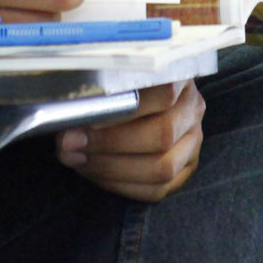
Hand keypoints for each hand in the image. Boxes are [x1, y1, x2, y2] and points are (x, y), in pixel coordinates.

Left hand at [56, 79, 203, 201]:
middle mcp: (192, 109)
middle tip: (70, 143)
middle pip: (162, 134)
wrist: (145, 99)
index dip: (124, 110)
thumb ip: (102, 85)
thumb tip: (71, 110)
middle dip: (110, 144)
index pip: (163, 94)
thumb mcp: (117, 72)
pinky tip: (93, 172)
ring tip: (75, 158)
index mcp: (179, 78)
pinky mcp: (184, 170)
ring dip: (111, 168)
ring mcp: (193, 142)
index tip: (86, 118)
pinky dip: (119, 185)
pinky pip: (156, 190)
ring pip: (161, 168)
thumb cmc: (122, 83)